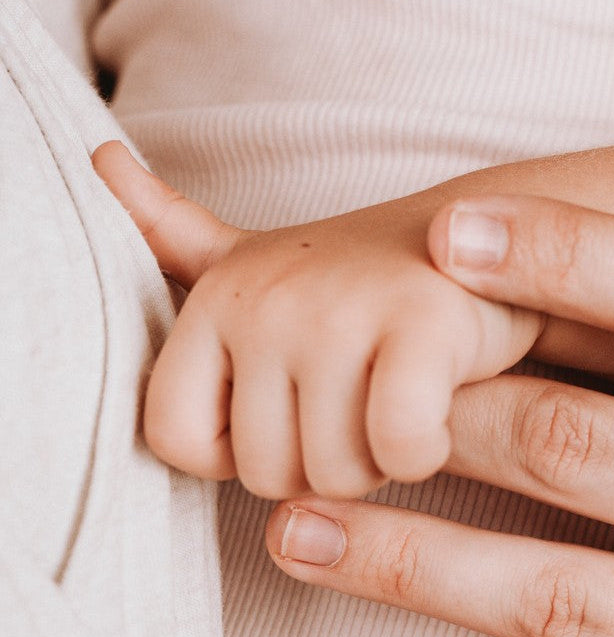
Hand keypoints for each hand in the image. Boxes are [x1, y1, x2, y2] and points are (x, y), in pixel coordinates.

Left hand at [91, 142, 542, 496]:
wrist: (492, 237)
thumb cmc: (369, 276)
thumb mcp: (260, 257)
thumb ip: (175, 234)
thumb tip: (100, 161)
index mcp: (218, 296)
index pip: (173, 440)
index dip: (241, 452)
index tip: (295, 415)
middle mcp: (268, 300)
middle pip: (266, 473)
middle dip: (326, 464)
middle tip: (367, 405)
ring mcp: (343, 310)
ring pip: (335, 475)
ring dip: (380, 463)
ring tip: (402, 400)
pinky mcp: (423, 328)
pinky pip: (398, 451)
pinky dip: (423, 453)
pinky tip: (439, 414)